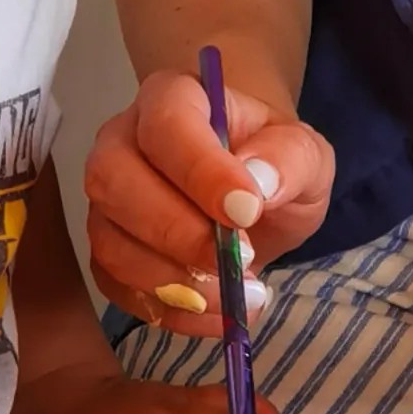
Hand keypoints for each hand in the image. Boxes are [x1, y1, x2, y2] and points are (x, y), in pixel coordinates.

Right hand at [85, 71, 334, 337]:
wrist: (250, 196)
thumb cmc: (271, 164)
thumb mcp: (304, 154)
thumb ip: (290, 160)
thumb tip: (258, 184)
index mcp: (170, 99)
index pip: (165, 125)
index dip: (200, 171)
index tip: (247, 212)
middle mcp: (121, 143)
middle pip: (115, 182)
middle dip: (178, 234)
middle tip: (239, 262)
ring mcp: (108, 203)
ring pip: (111, 244)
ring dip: (174, 282)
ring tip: (237, 295)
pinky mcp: (110, 254)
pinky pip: (119, 288)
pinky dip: (170, 311)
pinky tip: (217, 314)